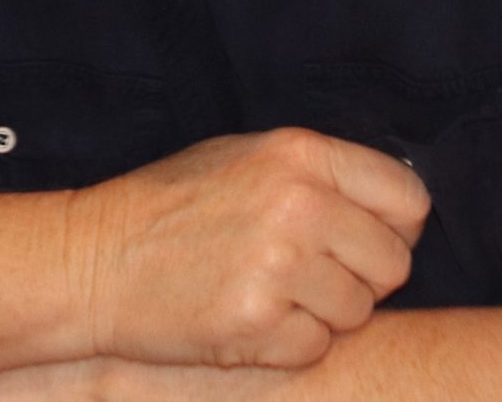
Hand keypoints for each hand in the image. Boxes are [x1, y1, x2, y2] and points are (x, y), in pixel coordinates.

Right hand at [67, 128, 426, 370]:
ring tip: (271, 294)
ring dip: (324, 314)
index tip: (367, 240)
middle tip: (311, 276)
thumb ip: (318, 174)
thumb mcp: (245, 157)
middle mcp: (298, 205)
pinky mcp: (256, 323)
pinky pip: (315, 347)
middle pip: (392, 263)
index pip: (407, 197)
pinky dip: (288, 345)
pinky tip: (249, 320)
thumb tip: (394, 207)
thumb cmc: (170, 206)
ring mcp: (278, 266)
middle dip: (362, 278)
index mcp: (301, 154)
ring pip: (358, 311)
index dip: (395, 227)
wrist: (93, 260)